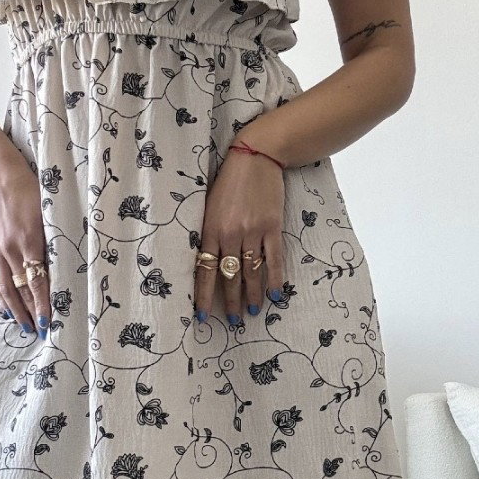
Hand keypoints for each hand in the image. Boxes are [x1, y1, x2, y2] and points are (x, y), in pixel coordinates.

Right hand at [0, 160, 50, 336]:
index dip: (41, 304)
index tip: (47, 321)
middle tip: (38, 332)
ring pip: (5, 288)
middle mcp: (10, 250)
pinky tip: (5, 307)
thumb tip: (62, 269)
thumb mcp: (47, 215)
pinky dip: (0, 295)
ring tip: (23, 326)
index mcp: (28, 241)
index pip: (36, 281)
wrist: (1, 177)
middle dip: (29, 313)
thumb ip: (52, 242)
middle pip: (20, 290)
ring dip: (14, 310)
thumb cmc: (31, 192)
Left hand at [194, 144, 285, 325]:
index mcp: (210, 230)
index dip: (204, 296)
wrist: (256, 157)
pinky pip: (274, 260)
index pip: (205, 271)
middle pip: (230, 277)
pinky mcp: (271, 227)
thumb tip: (208, 261)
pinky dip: (274, 279)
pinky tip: (275, 295)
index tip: (203, 317)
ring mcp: (253, 232)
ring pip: (251, 272)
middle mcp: (230, 235)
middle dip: (230, 302)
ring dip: (252, 296)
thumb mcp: (209, 206)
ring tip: (252, 313)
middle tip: (232, 321)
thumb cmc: (228, 181)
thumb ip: (209, 233)